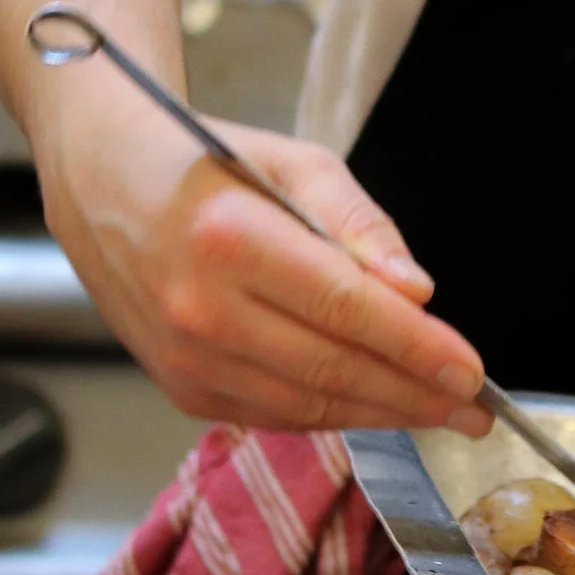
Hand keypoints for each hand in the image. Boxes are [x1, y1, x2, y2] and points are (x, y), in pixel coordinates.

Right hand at [37, 63, 492, 439]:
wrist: (101, 183)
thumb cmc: (205, 161)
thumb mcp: (293, 160)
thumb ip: (359, 225)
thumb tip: (416, 292)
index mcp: (230, 238)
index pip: (346, 309)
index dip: (416, 347)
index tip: (471, 371)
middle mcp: (199, 308)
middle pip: (331, 369)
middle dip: (414, 393)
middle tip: (473, 408)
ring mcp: (184, 358)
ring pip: (305, 405)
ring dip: (380, 413)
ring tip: (437, 410)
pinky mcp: (180, 389)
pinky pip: (272, 414)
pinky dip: (330, 414)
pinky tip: (373, 404)